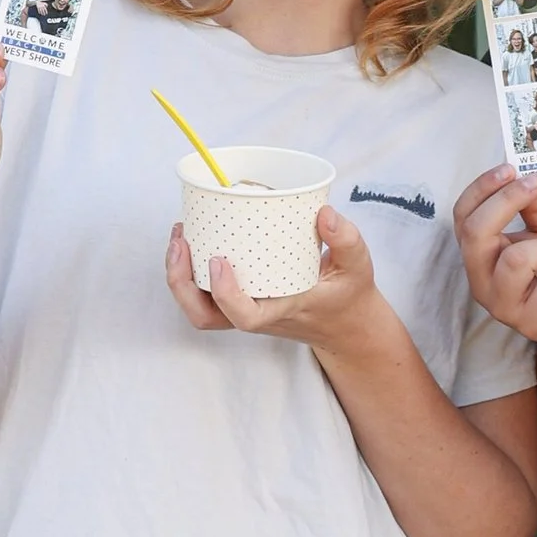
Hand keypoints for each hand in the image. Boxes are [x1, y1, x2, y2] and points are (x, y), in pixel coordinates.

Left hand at [163, 204, 392, 354]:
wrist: (343, 323)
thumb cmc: (347, 293)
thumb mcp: (357, 266)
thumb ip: (346, 239)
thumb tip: (324, 214)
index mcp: (284, 310)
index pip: (246, 317)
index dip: (225, 293)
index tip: (218, 260)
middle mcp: (258, 314)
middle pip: (205, 316)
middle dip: (182, 284)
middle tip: (181, 242)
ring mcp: (245, 309)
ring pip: (199, 308)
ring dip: (179, 277)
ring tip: (179, 237)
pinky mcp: (240, 300)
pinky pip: (204, 295)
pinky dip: (189, 271)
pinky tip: (191, 240)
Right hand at [454, 166, 536, 347]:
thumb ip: (536, 205)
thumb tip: (524, 175)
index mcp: (482, 255)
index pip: (463, 217)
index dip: (482, 188)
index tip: (510, 168)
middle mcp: (483, 281)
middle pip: (475, 235)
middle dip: (506, 202)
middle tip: (535, 185)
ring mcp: (505, 307)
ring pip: (515, 260)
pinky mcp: (533, 325)